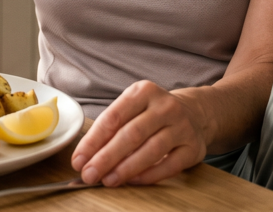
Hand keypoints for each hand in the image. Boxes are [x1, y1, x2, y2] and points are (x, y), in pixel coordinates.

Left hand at [70, 81, 208, 186]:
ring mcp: (182, 126)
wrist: (194, 112)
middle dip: (106, 157)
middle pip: (131, 134)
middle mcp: (165, 106)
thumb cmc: (152, 113)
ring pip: (151, 150)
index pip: (113, 117)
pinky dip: (148, 175)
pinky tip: (132, 181)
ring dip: (125, 168)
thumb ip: (111, 128)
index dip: (93, 141)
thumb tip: (86, 157)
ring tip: (108, 180)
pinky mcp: (193, 147)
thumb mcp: (132, 108)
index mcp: (143, 92)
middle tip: (89, 174)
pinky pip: (169, 165)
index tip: (79, 159)